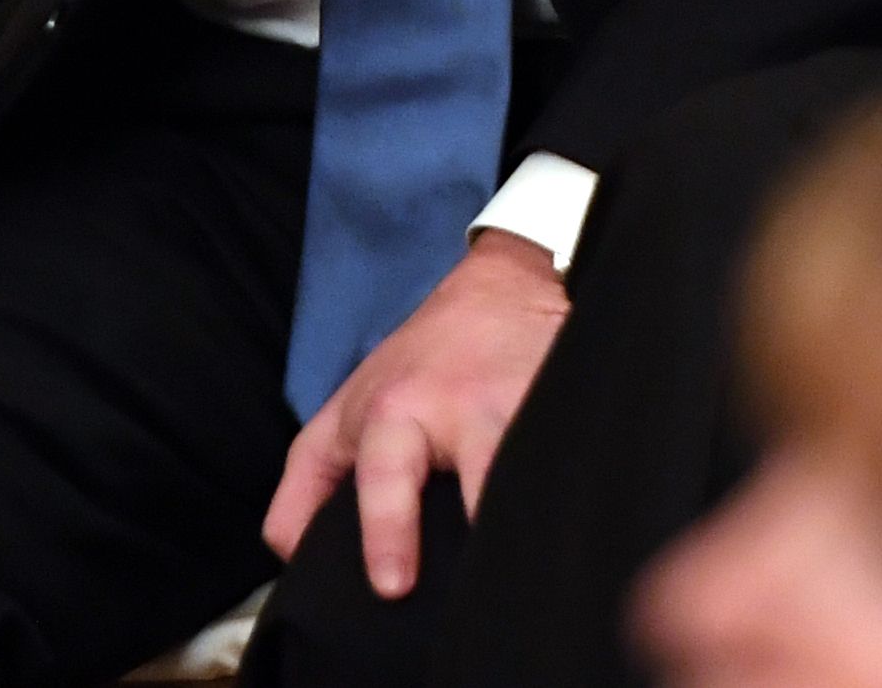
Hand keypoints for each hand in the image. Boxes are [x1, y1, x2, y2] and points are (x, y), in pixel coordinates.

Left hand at [263, 231, 570, 600]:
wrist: (506, 288)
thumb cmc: (419, 367)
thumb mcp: (348, 411)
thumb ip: (308, 481)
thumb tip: (292, 559)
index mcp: (402, 412)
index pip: (387, 472)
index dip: (388, 531)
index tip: (393, 587)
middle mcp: (468, 409)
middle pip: (484, 476)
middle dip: (491, 531)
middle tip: (491, 593)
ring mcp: (531, 408)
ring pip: (540, 471)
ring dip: (541, 520)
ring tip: (544, 574)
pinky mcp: (578, 408)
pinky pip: (584, 463)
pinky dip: (582, 501)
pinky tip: (590, 534)